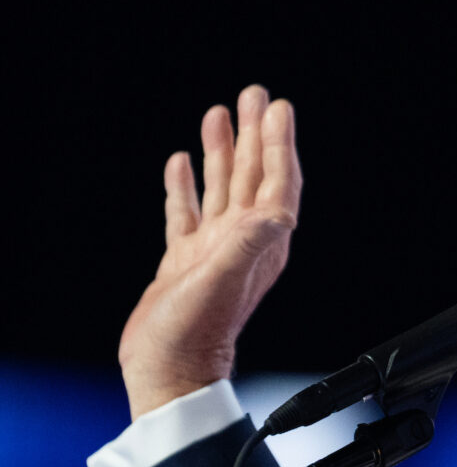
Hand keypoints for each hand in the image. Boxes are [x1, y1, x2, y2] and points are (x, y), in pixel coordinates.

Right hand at [119, 86, 301, 419]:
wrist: (166, 372)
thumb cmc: (195, 334)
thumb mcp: (224, 281)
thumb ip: (248, 244)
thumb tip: (278, 211)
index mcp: (261, 243)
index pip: (277, 182)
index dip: (279, 144)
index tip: (279, 108)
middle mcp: (242, 242)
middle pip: (253, 176)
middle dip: (254, 135)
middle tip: (255, 94)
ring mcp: (213, 251)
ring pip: (221, 188)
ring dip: (222, 152)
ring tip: (218, 113)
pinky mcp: (183, 262)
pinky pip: (187, 213)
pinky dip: (186, 186)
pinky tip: (182, 163)